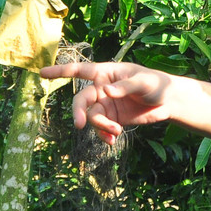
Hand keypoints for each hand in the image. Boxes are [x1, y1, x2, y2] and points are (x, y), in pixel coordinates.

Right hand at [39, 61, 179, 144]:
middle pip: (82, 100)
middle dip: (78, 112)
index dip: (60, 71)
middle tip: (78, 125)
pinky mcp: (113, 119)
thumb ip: (125, 86)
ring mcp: (106, 105)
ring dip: (100, 126)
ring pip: (92, 117)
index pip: (80, 70)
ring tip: (116, 130)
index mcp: (106, 73)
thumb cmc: (156, 84)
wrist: (169, 102)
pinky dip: (104, 135)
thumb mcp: (143, 82)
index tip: (42, 73)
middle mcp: (102, 89)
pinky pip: (101, 129)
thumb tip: (106, 91)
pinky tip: (113, 140)